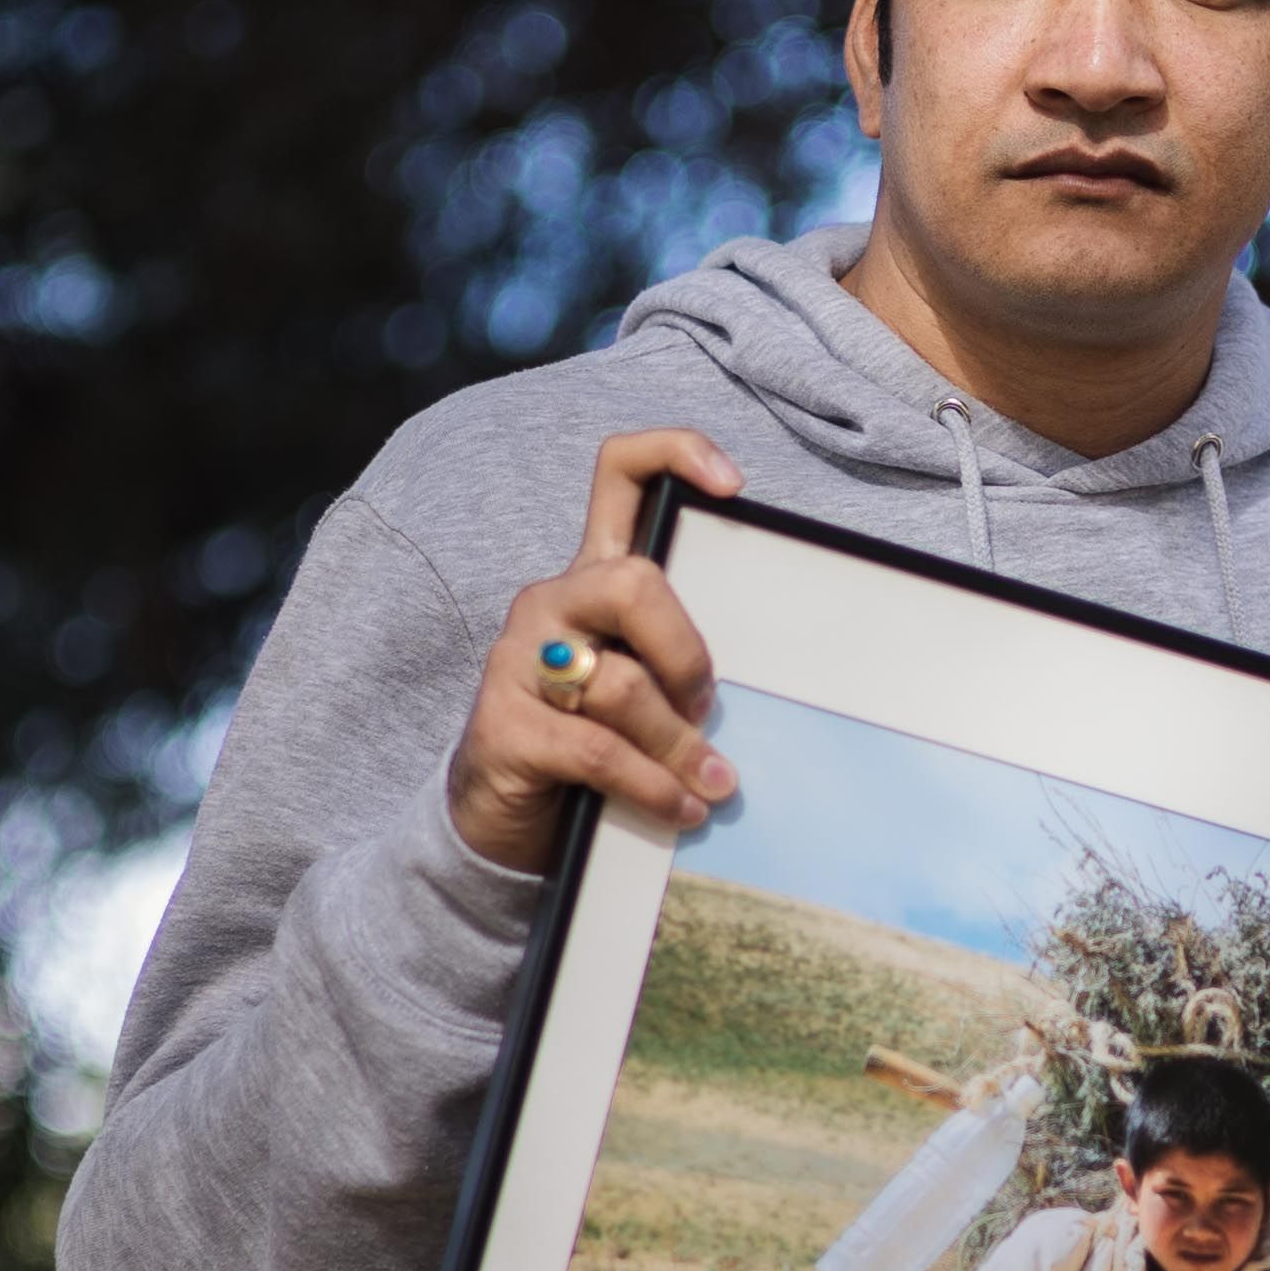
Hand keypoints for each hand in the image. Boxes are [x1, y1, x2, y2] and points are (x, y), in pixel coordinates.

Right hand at [444, 429, 747, 869]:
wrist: (500, 815)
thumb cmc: (589, 743)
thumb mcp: (642, 688)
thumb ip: (681, 664)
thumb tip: (769, 686)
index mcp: (594, 579)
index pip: (620, 474)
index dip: (674, 455)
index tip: (732, 485)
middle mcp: (552, 604)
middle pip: (633, 584)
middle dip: (688, 654)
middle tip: (706, 707)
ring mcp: (519, 661)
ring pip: (622, 685)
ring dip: (679, 744)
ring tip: (712, 784)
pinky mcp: (504, 726)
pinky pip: (599, 750)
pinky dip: (652, 786)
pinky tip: (680, 809)